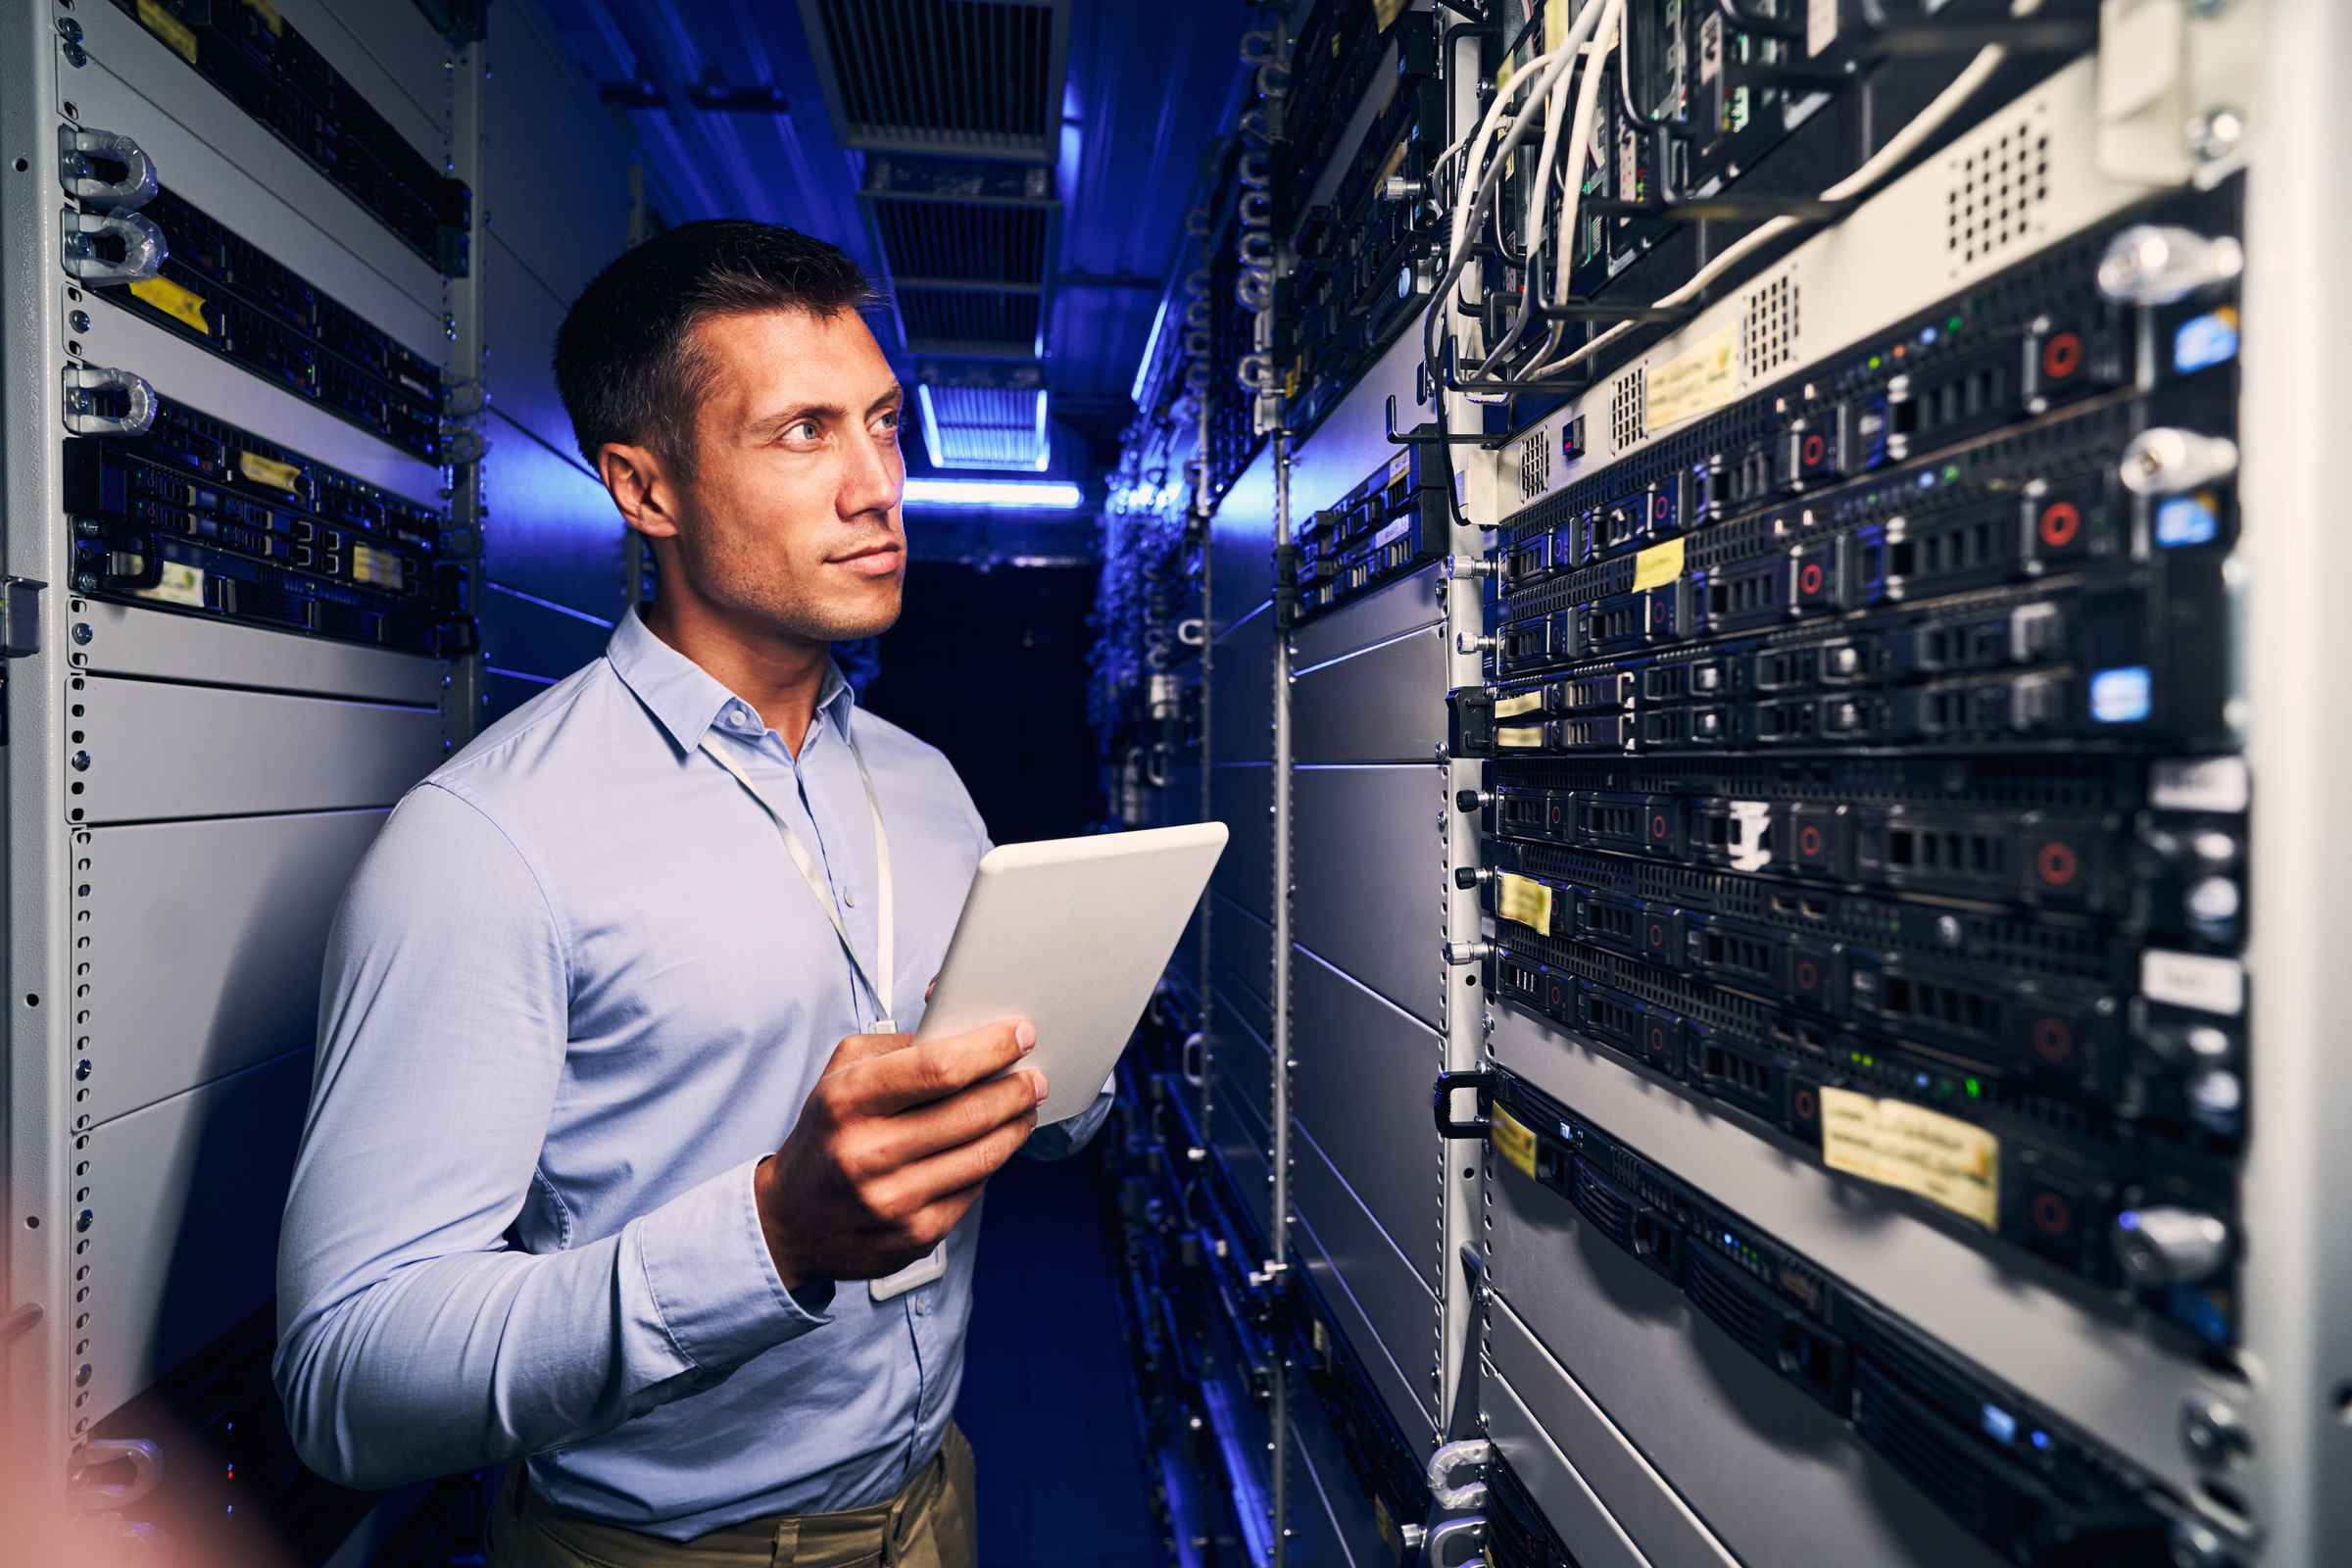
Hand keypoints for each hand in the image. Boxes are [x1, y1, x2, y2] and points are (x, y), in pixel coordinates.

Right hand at [754, 1020, 1044, 1287]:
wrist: (792, 1221)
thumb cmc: (826, 1136)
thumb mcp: (842, 1074)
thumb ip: (900, 1046)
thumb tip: (964, 1028)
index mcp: (849, 1101)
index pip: (939, 1067)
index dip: (991, 1047)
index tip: (1019, 1035)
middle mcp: (869, 1153)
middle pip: (972, 1111)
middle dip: (1016, 1087)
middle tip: (1033, 1076)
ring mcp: (894, 1200)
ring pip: (984, 1154)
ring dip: (1016, 1124)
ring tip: (1025, 1106)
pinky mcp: (916, 1235)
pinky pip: (975, 1189)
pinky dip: (992, 1161)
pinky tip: (993, 1145)